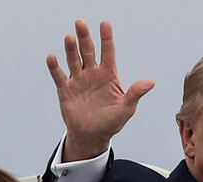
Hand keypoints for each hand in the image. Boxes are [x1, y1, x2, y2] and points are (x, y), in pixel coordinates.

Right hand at [46, 20, 154, 161]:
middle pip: (88, 51)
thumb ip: (135, 94)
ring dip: (71, 49)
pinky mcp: (65, 90)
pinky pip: (59, 76)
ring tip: (69, 37)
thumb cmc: (111, 122)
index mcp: (108, 74)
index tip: (104, 24)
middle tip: (80, 23)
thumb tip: (150, 82)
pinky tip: (51, 57)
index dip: (106, 38)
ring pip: (73, 60)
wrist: (92, 136)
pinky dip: (54, 67)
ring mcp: (78, 80)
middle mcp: (92, 73)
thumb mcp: (126, 109)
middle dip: (84, 37)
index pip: (108, 52)